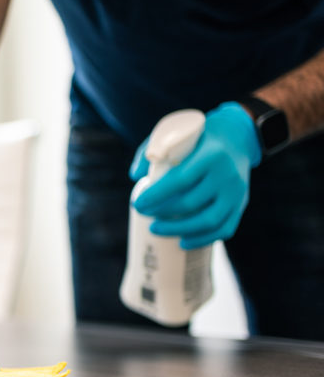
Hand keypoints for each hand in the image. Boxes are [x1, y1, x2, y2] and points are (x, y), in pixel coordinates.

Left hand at [129, 102, 260, 249]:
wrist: (238, 137)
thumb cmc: (197, 138)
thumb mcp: (175, 134)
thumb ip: (151, 151)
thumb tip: (135, 177)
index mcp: (211, 154)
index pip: (181, 180)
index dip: (156, 196)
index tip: (137, 204)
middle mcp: (227, 174)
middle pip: (191, 203)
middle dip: (162, 213)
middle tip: (144, 214)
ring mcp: (237, 191)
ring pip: (208, 221)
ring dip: (178, 230)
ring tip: (156, 229)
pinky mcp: (242, 204)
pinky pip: (225, 228)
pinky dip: (203, 239)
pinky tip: (183, 242)